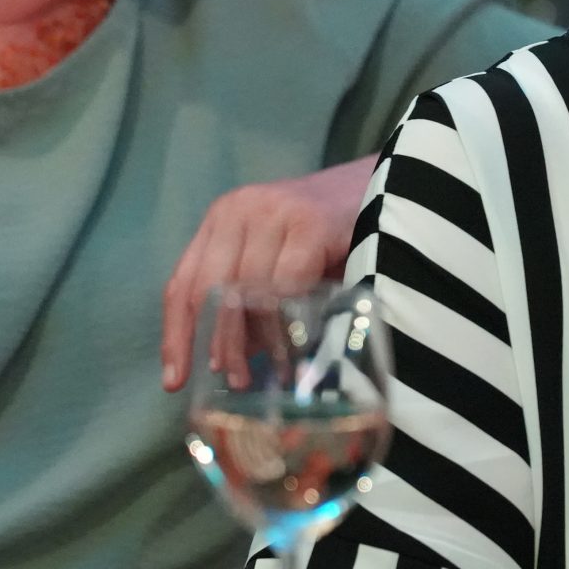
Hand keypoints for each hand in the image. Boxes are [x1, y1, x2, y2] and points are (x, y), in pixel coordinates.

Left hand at [161, 158, 377, 390]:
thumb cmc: (331, 235)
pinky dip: (285, 321)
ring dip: (251, 339)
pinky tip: (292, 347)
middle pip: (206, 287)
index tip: (175, 381)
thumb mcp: (279, 261)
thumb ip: (250, 300)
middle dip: (216, 342)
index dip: (175, 335)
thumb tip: (228, 361)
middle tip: (230, 380)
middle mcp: (239, 210)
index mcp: (223, 219)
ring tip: (259, 374)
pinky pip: (287, 284)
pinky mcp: (310, 223)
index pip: (183, 282)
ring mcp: (274, 213)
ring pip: (245, 288)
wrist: (393, 187)